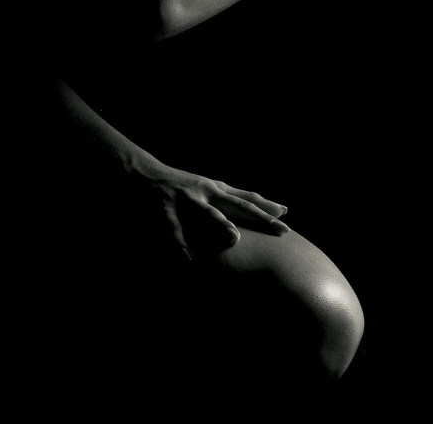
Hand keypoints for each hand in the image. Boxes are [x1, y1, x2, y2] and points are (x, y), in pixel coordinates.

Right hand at [135, 160, 290, 260]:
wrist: (145, 173)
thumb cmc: (186, 184)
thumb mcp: (214, 187)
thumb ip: (242, 198)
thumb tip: (280, 208)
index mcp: (217, 189)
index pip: (247, 200)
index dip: (267, 208)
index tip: (287, 220)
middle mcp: (206, 192)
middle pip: (237, 205)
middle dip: (259, 217)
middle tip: (281, 230)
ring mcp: (187, 200)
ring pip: (207, 213)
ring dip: (221, 223)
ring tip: (236, 237)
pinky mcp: (166, 209)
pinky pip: (175, 229)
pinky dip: (181, 244)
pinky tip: (189, 260)